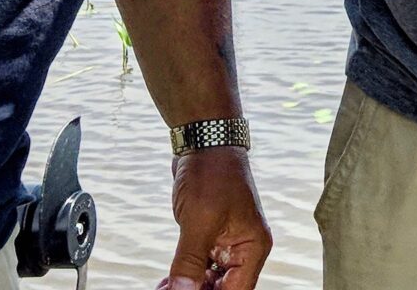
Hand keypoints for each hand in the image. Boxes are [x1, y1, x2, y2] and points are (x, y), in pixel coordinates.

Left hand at [163, 146, 270, 289]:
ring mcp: (228, 243)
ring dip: (187, 287)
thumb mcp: (199, 221)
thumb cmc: (212, 173)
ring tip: (163, 289)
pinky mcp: (211, 237)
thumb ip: (189, 261)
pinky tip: (166, 282)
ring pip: (210, 281)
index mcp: (253, 247)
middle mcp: (244, 249)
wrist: (204, 141)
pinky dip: (184, 276)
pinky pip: (200, 266)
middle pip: (223, 288)